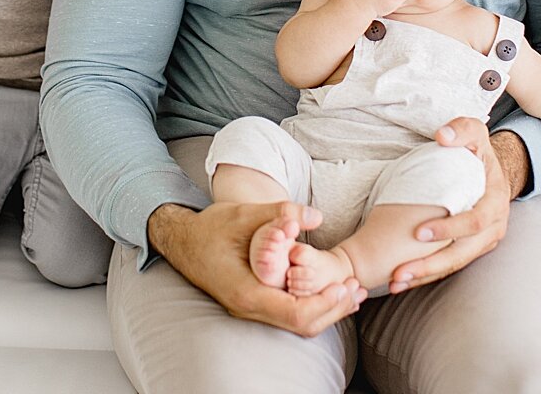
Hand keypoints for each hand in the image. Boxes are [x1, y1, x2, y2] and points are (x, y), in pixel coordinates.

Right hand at [148, 201, 365, 336]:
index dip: (325, 304)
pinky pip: (288, 314)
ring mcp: (251, 309)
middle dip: (333, 310)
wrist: (181, 241)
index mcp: (246, 292)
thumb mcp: (244, 214)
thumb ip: (280, 214)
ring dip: (327, 310)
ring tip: (353, 292)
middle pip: (301, 325)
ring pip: (296, 323)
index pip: (294, 313)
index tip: (346, 286)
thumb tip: (316, 216)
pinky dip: (313, 305)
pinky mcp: (255, 303)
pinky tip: (330, 291)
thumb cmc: (210, 227)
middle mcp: (249, 308)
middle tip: (358, 290)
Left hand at [388, 119, 515, 293]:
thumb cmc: (478, 151)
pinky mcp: (471, 250)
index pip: (474, 221)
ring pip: (454, 265)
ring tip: (396, 282)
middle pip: (462, 254)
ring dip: (425, 275)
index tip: (419, 232)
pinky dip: (427, 274)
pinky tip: (402, 280)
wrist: (493, 171)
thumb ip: (461, 129)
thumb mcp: (474, 132)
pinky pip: (449, 265)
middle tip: (400, 271)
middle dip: (431, 265)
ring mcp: (483, 242)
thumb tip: (443, 136)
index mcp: (494, 202)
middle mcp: (493, 228)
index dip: (449, 229)